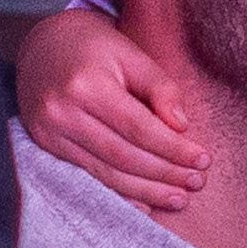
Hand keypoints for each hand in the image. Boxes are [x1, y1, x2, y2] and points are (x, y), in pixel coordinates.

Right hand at [15, 0, 215, 213]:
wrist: (43, 44)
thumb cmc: (96, 46)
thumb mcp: (132, 54)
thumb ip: (160, 88)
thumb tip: (182, 128)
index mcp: (86, 84)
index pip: (138, 127)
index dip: (173, 148)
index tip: (202, 159)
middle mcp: (62, 112)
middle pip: (123, 155)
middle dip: (165, 173)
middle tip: (196, 182)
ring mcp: (49, 132)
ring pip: (106, 173)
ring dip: (146, 190)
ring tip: (178, 198)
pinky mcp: (46, 145)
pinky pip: (87, 177)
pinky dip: (118, 193)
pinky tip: (145, 203)